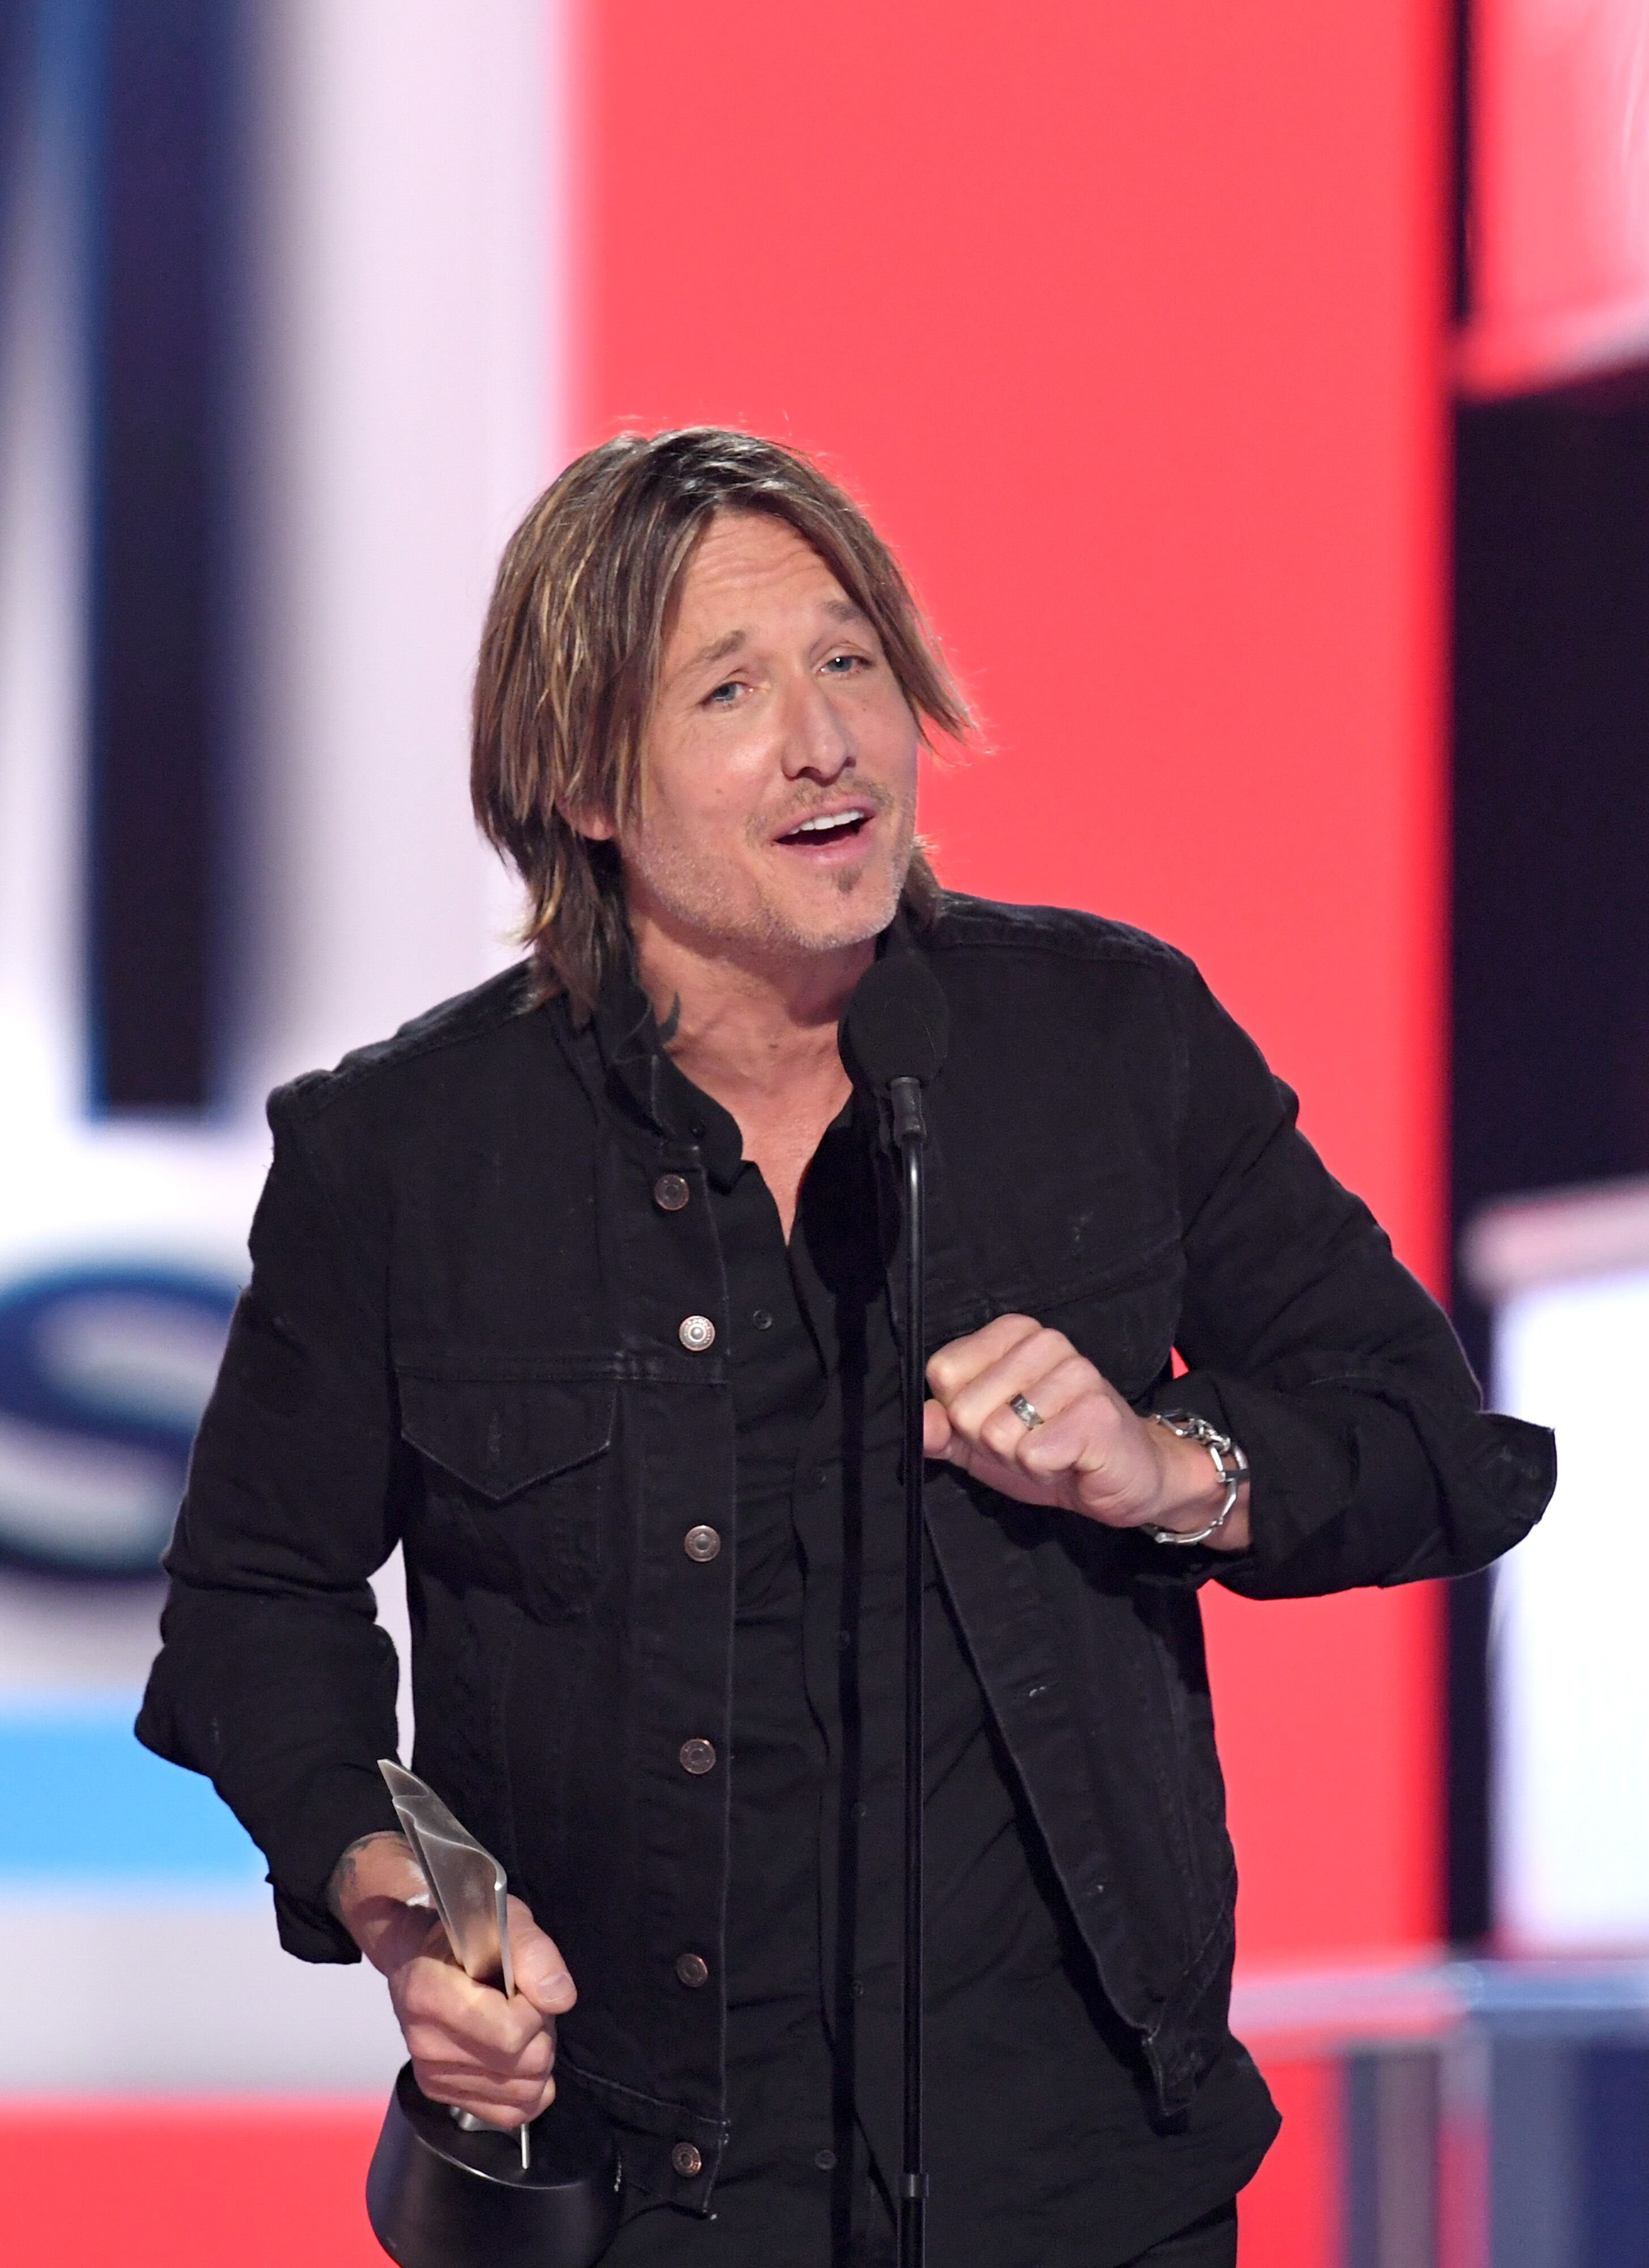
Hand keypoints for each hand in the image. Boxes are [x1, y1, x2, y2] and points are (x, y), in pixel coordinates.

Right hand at [329, 1832, 576, 2128]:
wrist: (422, 1955)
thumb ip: (535, 1954)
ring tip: (516, 2025)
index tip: (524, 1986)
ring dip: (535, 2059)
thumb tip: (559, 1999)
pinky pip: (509, 2114)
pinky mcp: (441, 2095)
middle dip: (540, 2033)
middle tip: (524, 2003)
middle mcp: (424, 2043)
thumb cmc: (467, 1934)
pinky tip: (515, 2057)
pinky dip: (526, 2089)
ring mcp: (432, 2074)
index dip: (535, 2010)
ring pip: (522, 2093)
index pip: (510, 2033)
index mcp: (429, 1994)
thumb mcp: (506, 1921)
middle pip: (521, 2065)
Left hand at [923, 1314, 1249, 1549]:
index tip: (998, 1420)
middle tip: (1029, 1442)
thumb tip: (919, 1423)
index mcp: (1013, 1334)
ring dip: (1020, 1460)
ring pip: (997, 1434)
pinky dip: (1045, 1472)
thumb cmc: (1053, 1449)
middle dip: (990, 1444)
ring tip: (1052, 1450)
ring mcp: (1075, 1373)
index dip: (960, 1414)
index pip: (942, 1373)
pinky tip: (1070, 1461)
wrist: (1125, 1476)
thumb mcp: (983, 1442)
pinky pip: (1032, 1455)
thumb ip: (943, 1429)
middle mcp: (1045, 1341)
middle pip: (965, 1408)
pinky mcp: (1096, 1413)